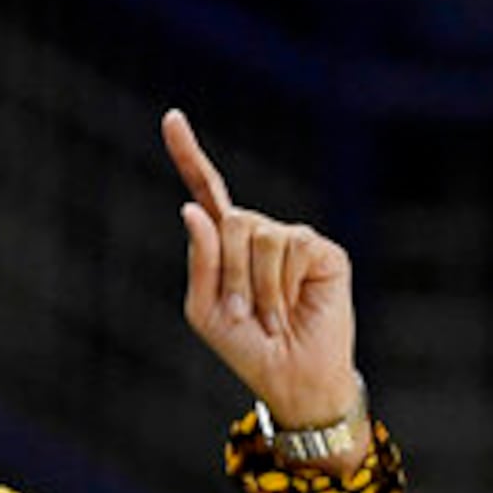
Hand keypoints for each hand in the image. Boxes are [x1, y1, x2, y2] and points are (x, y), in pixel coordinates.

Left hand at [162, 109, 359, 439]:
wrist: (290, 374)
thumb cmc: (245, 344)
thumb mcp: (205, 310)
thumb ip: (199, 260)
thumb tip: (193, 210)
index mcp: (225, 243)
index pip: (206, 190)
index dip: (188, 154)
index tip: (171, 118)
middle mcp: (260, 232)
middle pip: (228, 222)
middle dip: (229, 274)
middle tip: (245, 312)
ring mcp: (292, 238)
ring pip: (257, 236)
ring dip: (255, 286)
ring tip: (270, 314)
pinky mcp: (321, 249)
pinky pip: (289, 248)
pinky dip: (281, 285)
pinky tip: (294, 304)